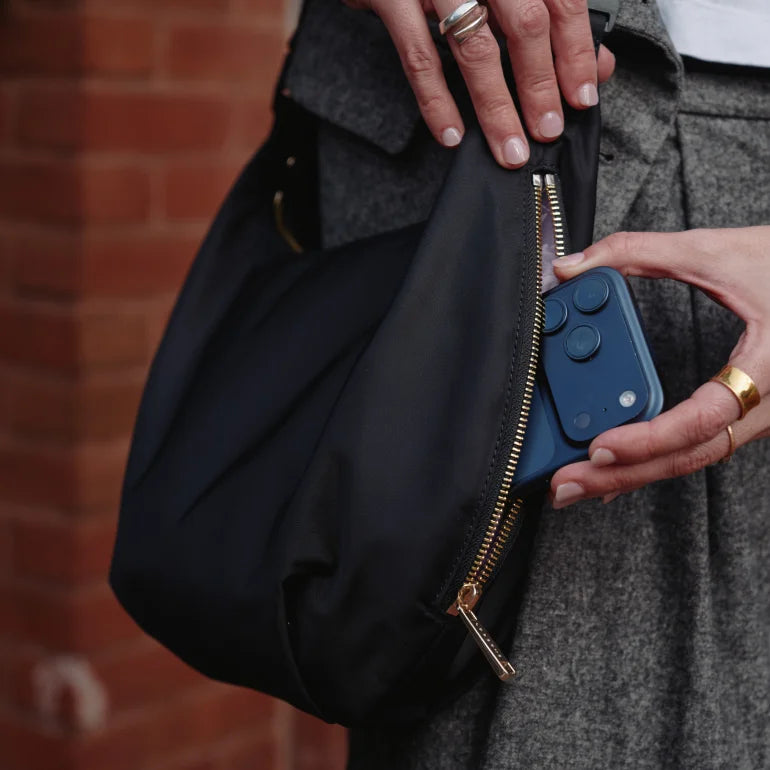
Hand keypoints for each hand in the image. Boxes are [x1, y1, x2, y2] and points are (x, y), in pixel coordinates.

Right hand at [345, 0, 615, 166]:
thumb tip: (595, 63)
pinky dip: (437, 102)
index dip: (576, 52)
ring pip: (476, 49)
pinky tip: (452, 133)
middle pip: (525, 26)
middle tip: (547, 129)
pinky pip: (419, 58)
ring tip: (510, 147)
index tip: (582, 97)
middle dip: (540, 86)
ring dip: (496, 107)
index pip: (561, 3)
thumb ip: (553, 16)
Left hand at [548, 227, 769, 508]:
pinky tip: (620, 469)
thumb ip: (639, 252)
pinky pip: (700, 448)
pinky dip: (655, 460)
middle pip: (687, 457)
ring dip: (633, 475)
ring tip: (579, 486)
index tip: (598, 449)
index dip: (646, 439)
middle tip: (565, 489)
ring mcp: (761, 417)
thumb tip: (573, 263)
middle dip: (621, 478)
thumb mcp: (717, 249)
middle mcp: (768, 406)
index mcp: (769, 369)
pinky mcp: (749, 415)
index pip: (701, 421)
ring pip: (692, 459)